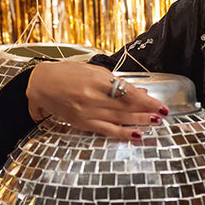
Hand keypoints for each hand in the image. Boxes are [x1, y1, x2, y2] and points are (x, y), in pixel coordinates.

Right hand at [27, 61, 167, 138]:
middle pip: (127, 106)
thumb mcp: (92, 70)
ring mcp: (88, 111)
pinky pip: (107, 130)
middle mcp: (93, 96)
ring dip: (141, 121)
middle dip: (148, 110)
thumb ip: (115, 81)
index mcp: (97, 79)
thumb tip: (139, 90)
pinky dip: (123, 133)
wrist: (40, 85)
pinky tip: (137, 134)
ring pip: (120, 118)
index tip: (160, 103)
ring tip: (156, 122)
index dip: (146, 99)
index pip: (128, 91)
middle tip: (164, 113)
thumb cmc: (66, 74)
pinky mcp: (83, 123)